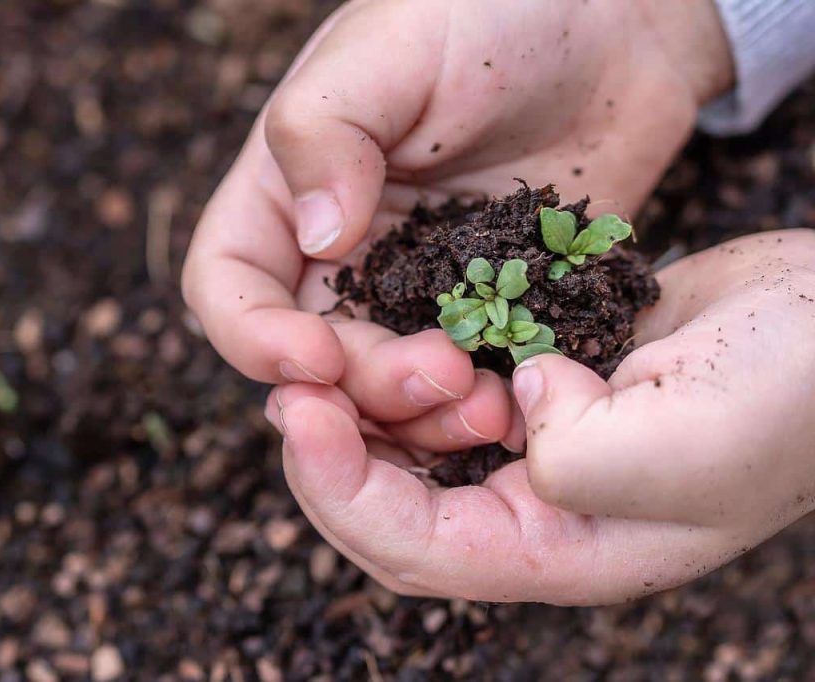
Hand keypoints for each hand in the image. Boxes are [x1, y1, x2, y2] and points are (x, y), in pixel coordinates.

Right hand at [183, 0, 732, 454]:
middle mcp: (344, 252)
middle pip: (314, 357)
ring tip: (487, 403)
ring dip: (422, 414)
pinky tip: (524, 401)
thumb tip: (315, 240)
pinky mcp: (492, 308)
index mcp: (289, 191)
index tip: (315, 358)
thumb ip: (326, 132)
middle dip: (361, 386)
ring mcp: (419, 287)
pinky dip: (485, 403)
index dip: (253, 337)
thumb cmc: (492, 10)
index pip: (228, 285)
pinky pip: (472, 376)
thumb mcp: (392, 47)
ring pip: (389, 387)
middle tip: (438, 376)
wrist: (617, 22)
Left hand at [266, 230, 814, 603]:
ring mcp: (537, 449)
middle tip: (289, 387)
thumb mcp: (683, 445)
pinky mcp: (542, 388)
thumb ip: (576, 455)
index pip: (416, 547)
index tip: (299, 413)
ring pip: (413, 450)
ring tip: (326, 358)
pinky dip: (411, 371)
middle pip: (395, 508)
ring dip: (366, 410)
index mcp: (563, 550)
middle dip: (332, 454)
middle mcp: (539, 512)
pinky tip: (389, 334)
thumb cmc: (786, 395)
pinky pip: (450, 394)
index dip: (341, 490)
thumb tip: (516, 404)